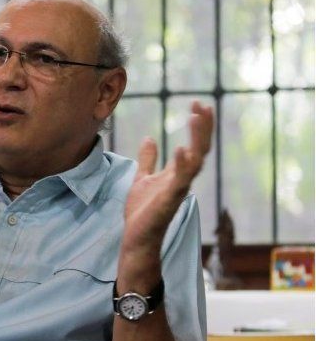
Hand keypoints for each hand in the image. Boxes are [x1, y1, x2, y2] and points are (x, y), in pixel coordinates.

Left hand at [121, 102, 213, 263]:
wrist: (136, 237)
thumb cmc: (142, 212)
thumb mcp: (142, 178)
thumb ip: (148, 160)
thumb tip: (149, 139)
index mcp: (176, 173)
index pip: (193, 144)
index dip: (198, 126)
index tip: (197, 104)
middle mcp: (182, 179)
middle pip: (200, 149)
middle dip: (203, 127)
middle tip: (202, 105)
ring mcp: (177, 189)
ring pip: (195, 160)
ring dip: (197, 139)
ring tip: (197, 117)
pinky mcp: (169, 200)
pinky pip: (180, 180)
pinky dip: (182, 164)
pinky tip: (181, 148)